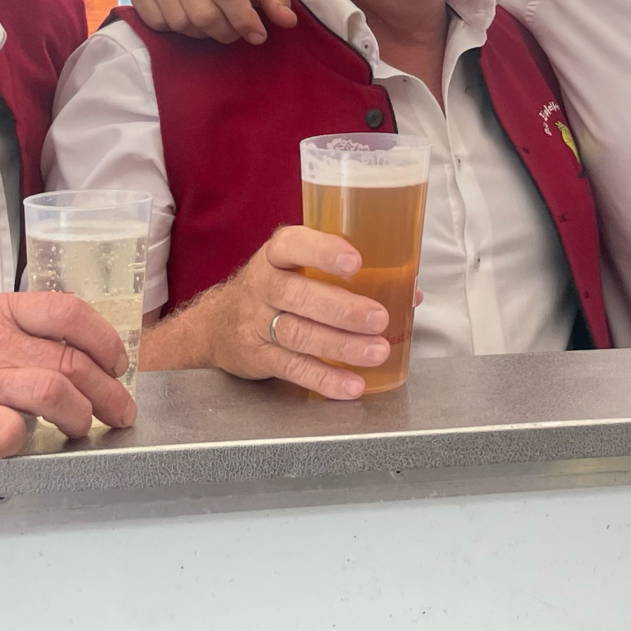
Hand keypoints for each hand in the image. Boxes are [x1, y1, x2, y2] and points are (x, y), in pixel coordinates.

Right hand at [0, 291, 136, 458]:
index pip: (70, 312)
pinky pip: (4, 428)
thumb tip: (53, 352)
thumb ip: (5, 333)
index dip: (104, 339)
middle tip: (118, 413)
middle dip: (108, 392)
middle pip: (73, 360)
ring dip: (78, 416)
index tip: (117, 362)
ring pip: (54, 390)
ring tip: (79, 431)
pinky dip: (22, 439)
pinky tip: (22, 444)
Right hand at [129, 0, 296, 44]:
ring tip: (213, 21)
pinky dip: (176, 29)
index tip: (258, 36)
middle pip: (203, 14)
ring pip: (181, 22)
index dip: (244, 20)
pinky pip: (159, 23)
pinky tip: (188, 14)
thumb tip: (287, 21)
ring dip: (202, 33)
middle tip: (234, 30)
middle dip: (225, 31)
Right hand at [161, 226, 397, 400]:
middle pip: (298, 296)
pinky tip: (352, 384)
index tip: (354, 262)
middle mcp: (263, 285)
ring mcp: (257, 323)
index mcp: (277, 255)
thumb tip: (411, 291)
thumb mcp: (300, 268)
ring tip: (376, 351)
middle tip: (378, 318)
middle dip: (342, 309)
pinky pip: (294, 368)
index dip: (322, 252)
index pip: (293, 245)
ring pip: (299, 334)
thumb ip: (350, 274)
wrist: (219, 324)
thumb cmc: (277, 288)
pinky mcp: (260, 357)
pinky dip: (326, 378)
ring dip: (341, 346)